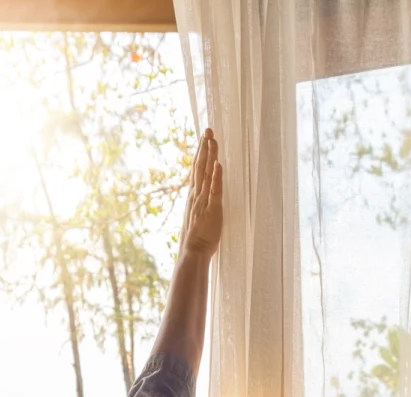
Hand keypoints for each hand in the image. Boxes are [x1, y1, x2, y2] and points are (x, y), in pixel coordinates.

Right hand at [179, 129, 222, 260]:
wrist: (192, 253)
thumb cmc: (196, 240)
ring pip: (207, 174)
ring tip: (212, 139)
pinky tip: (218, 164)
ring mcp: (203, 202)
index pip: (196, 171)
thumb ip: (199, 206)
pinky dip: (216, 177)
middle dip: (204, 147)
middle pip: (199, 166)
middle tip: (208, 130)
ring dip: (210, 156)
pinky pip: (215, 190)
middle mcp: (196, 196)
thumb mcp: (196, 218)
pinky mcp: (213, 210)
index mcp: (193, 197)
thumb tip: (202, 199)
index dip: (200, 154)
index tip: (203, 140)